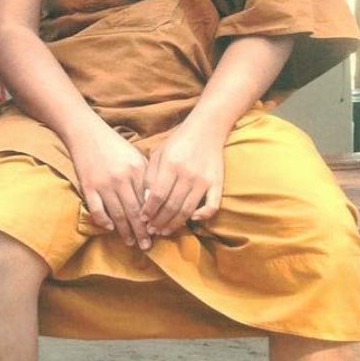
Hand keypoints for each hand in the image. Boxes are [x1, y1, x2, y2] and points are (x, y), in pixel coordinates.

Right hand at [68, 119, 150, 250]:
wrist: (86, 133)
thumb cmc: (114, 145)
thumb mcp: (135, 156)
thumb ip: (146, 176)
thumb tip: (154, 201)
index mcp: (137, 170)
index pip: (148, 201)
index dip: (153, 219)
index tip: (158, 232)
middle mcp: (122, 178)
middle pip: (135, 212)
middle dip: (142, 232)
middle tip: (147, 246)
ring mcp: (104, 183)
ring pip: (117, 214)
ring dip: (125, 231)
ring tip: (130, 242)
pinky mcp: (88, 186)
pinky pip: (97, 210)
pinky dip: (103, 221)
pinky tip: (109, 228)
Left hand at [141, 121, 224, 237]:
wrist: (206, 129)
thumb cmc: (177, 142)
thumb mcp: (159, 154)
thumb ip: (150, 176)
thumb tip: (145, 201)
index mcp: (170, 165)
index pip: (157, 195)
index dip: (149, 211)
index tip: (142, 219)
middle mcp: (187, 174)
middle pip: (171, 206)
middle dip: (159, 221)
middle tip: (152, 231)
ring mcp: (204, 180)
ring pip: (188, 209)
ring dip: (175, 224)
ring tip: (164, 231)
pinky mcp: (217, 183)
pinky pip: (212, 205)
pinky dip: (203, 215)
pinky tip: (193, 219)